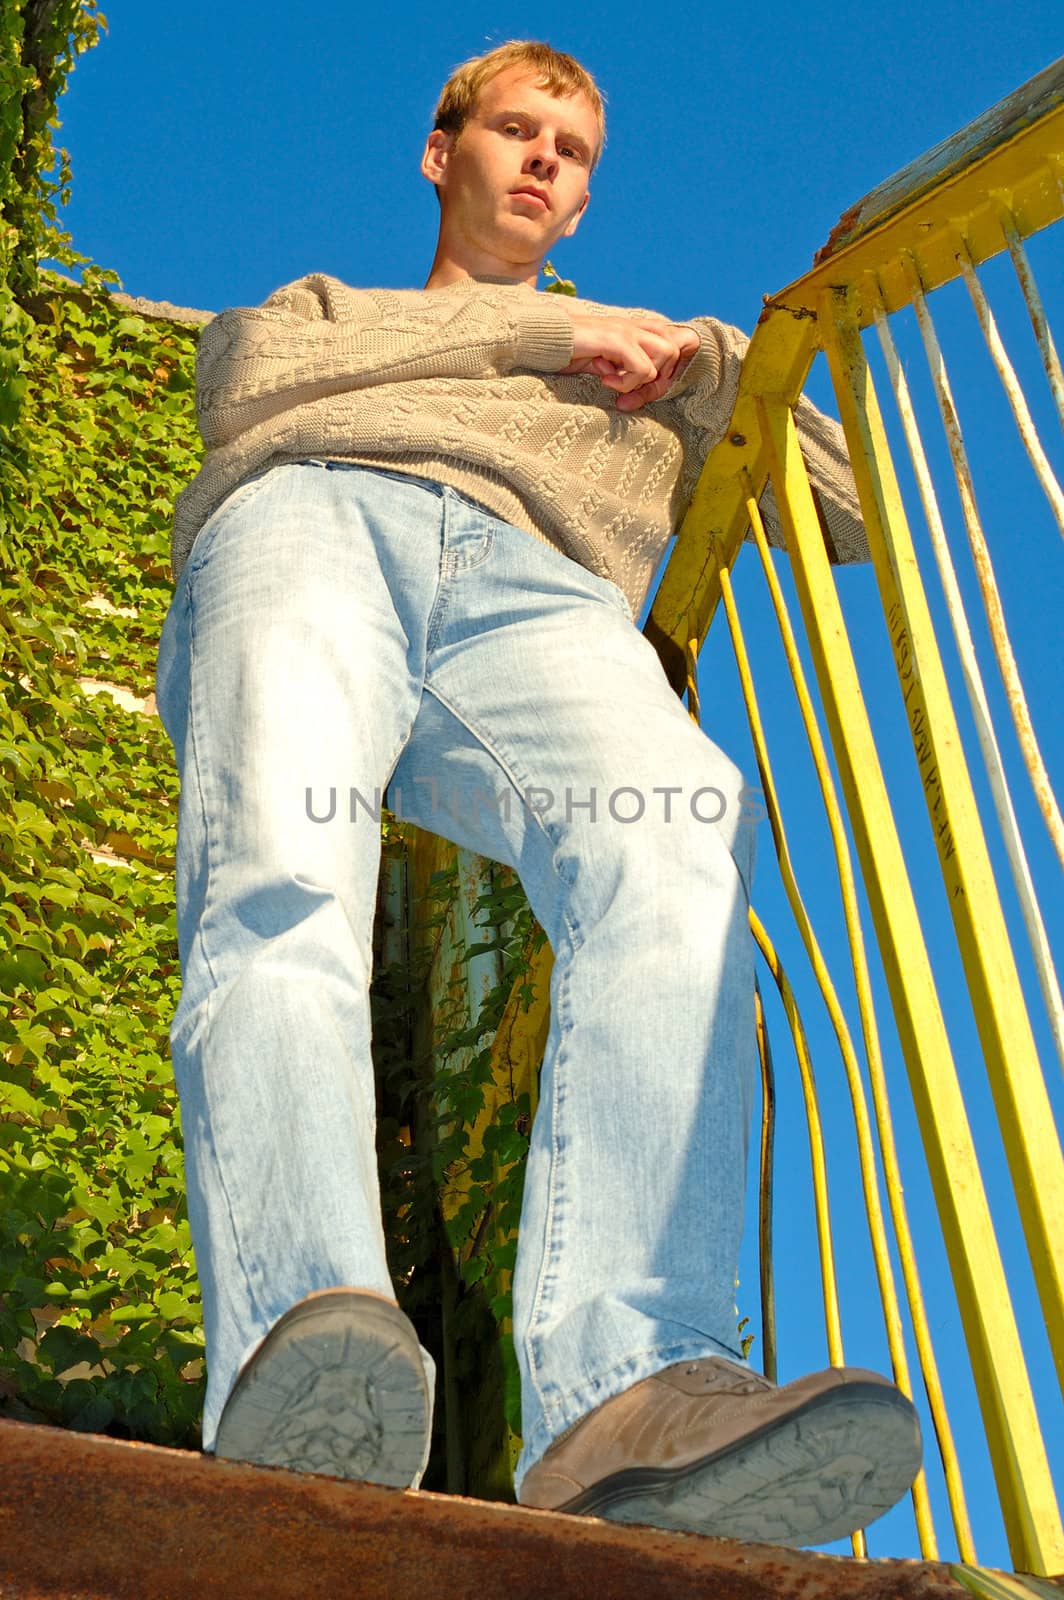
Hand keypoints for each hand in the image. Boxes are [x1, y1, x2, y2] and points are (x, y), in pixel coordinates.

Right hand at [559, 310, 700, 410]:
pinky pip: (642, 369)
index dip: (667, 371)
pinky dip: (626, 383)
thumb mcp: (605, 362)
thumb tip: (643, 391)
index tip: (643, 390)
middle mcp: (635, 325)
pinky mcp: (616, 339)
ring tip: (615, 385)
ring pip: (665, 355)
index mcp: (636, 329)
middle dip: (658, 380)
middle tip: (630, 394)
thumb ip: (626, 369)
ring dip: (642, 380)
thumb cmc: (570, 354)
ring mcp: (627, 329)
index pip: (677, 342)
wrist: (542, 340)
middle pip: (676, 349)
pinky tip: (603, 380)